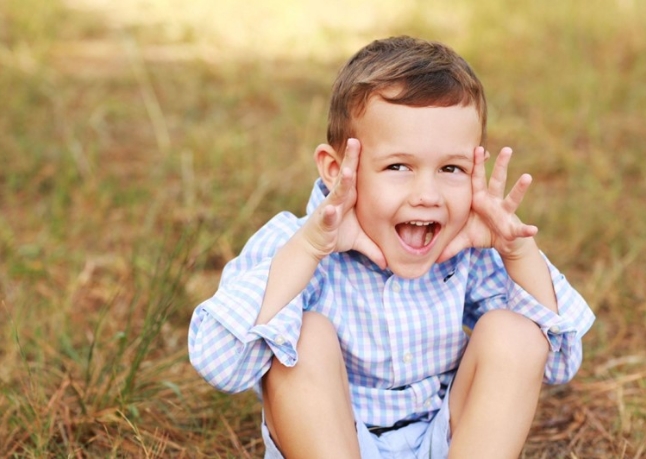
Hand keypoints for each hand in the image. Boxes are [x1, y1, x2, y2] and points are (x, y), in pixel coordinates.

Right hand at [300, 139, 385, 267]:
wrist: (313, 246)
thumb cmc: (336, 234)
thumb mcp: (360, 238)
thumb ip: (376, 244)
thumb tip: (392, 258)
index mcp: (349, 196)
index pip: (355, 174)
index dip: (359, 158)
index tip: (367, 140)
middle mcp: (339, 198)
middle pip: (345, 176)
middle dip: (349, 159)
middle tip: (354, 141)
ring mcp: (330, 208)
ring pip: (336, 193)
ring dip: (342, 182)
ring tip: (348, 171)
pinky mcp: (323, 222)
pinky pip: (326, 216)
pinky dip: (328, 213)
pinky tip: (330, 208)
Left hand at [438, 146, 537, 261]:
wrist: (501, 243)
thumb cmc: (481, 232)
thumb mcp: (462, 237)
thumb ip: (448, 243)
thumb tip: (431, 254)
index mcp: (480, 200)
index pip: (477, 179)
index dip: (477, 165)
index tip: (476, 148)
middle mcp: (494, 202)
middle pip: (498, 181)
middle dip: (501, 165)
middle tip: (506, 149)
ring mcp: (505, 213)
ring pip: (513, 198)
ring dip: (519, 188)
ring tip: (527, 177)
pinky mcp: (513, 228)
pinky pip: (520, 229)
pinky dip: (526, 229)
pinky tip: (533, 229)